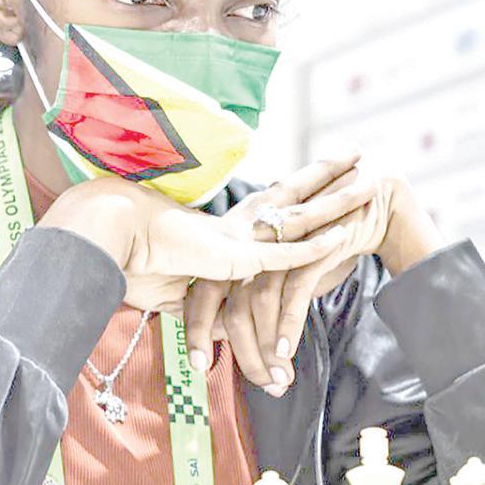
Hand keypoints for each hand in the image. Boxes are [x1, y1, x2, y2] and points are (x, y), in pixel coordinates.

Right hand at [36, 175, 348, 311]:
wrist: (112, 245)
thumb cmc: (135, 263)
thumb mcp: (184, 292)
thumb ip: (212, 307)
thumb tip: (227, 331)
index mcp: (229, 227)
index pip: (275, 200)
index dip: (299, 184)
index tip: (323, 169)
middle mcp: (241, 224)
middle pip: (296, 192)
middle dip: (328, 173)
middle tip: (358, 153)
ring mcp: (241, 237)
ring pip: (303, 216)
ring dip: (339, 201)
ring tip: (373, 183)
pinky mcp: (236, 256)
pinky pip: (286, 253)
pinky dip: (316, 247)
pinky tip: (345, 235)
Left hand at [186, 166, 443, 393]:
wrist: (369, 202)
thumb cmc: (325, 242)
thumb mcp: (288, 270)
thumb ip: (267, 298)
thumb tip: (252, 338)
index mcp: (241, 249)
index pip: (206, 292)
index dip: (198, 329)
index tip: (197, 364)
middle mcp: (253, 246)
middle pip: (227, 302)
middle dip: (235, 350)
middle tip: (254, 384)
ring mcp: (280, 246)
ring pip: (258, 303)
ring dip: (265, 348)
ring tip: (278, 380)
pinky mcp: (310, 248)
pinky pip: (292, 293)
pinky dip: (287, 326)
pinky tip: (286, 353)